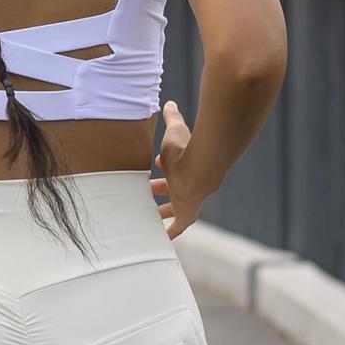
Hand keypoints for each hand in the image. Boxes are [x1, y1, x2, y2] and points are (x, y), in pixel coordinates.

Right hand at [150, 99, 202, 237]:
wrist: (201, 166)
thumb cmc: (187, 149)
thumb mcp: (175, 131)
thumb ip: (173, 117)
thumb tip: (170, 102)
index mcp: (182, 166)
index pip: (171, 168)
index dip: (163, 166)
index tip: (155, 162)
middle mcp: (184, 185)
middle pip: (170, 190)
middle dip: (158, 190)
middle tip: (142, 192)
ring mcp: (185, 201)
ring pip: (171, 210)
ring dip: (159, 214)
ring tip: (144, 219)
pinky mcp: (186, 215)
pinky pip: (176, 229)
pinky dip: (169, 236)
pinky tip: (161, 242)